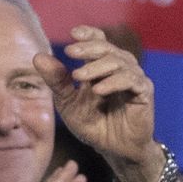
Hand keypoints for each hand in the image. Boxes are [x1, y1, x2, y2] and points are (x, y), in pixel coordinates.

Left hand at [38, 27, 156, 181]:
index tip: (73, 33)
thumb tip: (38, 56)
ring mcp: (134, 78)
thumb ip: (56, 80)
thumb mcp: (68, 102)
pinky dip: (114, 82)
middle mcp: (120, 68)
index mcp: (102, 67)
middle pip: (107, 48)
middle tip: (70, 51)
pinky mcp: (144, 92)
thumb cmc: (92, 124)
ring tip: (78, 76)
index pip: (99, 41)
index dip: (89, 34)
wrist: (112, 149)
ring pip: (119, 62)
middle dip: (88, 48)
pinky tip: (98, 89)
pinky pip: (131, 80)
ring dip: (97, 67)